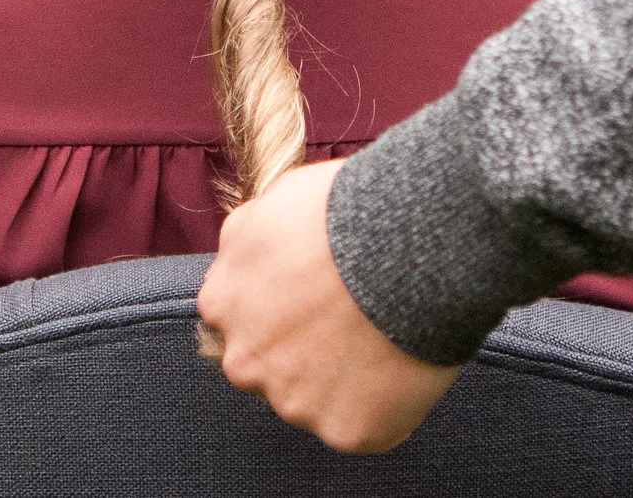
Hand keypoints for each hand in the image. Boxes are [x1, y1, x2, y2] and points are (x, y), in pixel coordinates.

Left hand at [196, 159, 460, 452]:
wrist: (412, 242)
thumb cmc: (345, 211)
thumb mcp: (273, 202)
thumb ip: (243, 242)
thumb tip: (238, 256)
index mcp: (220, 305)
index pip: (241, 322)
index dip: (282, 308)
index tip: (316, 296)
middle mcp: (245, 363)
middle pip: (270, 369)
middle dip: (303, 351)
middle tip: (351, 319)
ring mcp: (295, 403)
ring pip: (316, 401)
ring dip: (343, 379)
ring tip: (384, 335)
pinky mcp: (346, 431)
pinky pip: (364, 426)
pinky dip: (384, 404)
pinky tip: (404, 365)